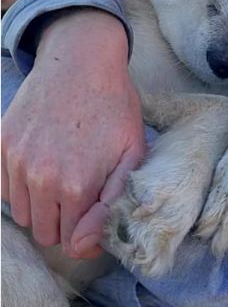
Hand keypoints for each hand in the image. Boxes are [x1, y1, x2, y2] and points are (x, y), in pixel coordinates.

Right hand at [1, 9, 145, 257]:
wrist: (81, 62)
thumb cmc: (116, 110)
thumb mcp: (134, 156)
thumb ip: (113, 204)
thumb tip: (84, 244)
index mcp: (77, 188)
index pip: (73, 244)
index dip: (89, 238)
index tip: (97, 223)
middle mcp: (40, 179)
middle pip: (46, 233)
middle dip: (66, 226)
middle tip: (83, 200)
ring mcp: (16, 162)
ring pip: (23, 215)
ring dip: (43, 208)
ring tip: (65, 182)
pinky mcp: (1, 145)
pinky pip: (5, 191)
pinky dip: (22, 189)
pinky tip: (44, 169)